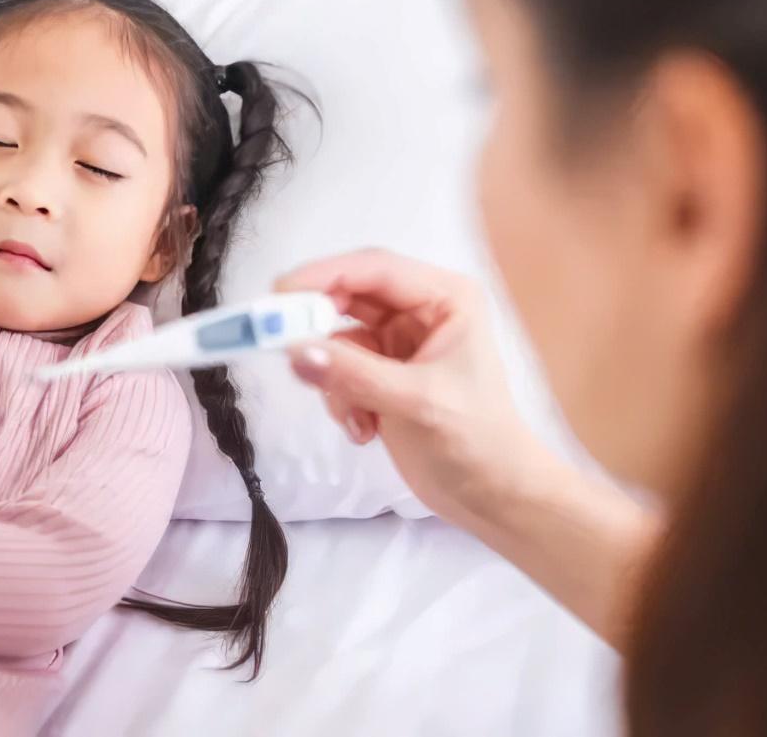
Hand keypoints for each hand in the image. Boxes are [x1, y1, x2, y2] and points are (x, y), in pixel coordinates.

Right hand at [276, 249, 551, 529]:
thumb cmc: (474, 441)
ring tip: (355, 416)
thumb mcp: (415, 402)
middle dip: (316, 328)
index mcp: (445, 298)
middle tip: (278, 344)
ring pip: (336, 338)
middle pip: (347, 297)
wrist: (490, 496)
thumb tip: (294, 351)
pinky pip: (337, 369)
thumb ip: (352, 374)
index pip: (373, 269)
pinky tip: (365, 430)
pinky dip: (339, 399)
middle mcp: (420, 310)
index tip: (277, 295)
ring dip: (333, 378)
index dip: (322, 276)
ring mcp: (398, 343)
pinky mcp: (380, 373)